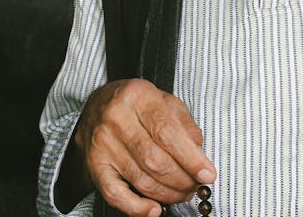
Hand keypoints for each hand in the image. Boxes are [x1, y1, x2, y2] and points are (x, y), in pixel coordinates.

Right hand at [74, 79, 215, 216]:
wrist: (98, 105)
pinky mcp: (94, 165)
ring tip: (182, 192)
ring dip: (168, 194)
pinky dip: (137, 207)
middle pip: (155, 160)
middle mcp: (116, 118)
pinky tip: (154, 209)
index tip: (207, 174)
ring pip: (141, 179)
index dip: (191, 158)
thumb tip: (199, 156)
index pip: (167, 133)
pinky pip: (115, 194)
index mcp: (137, 96)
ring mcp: (103, 143)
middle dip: (182, 179)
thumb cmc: (136, 103)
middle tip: (195, 184)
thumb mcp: (164, 100)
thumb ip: (185, 125)